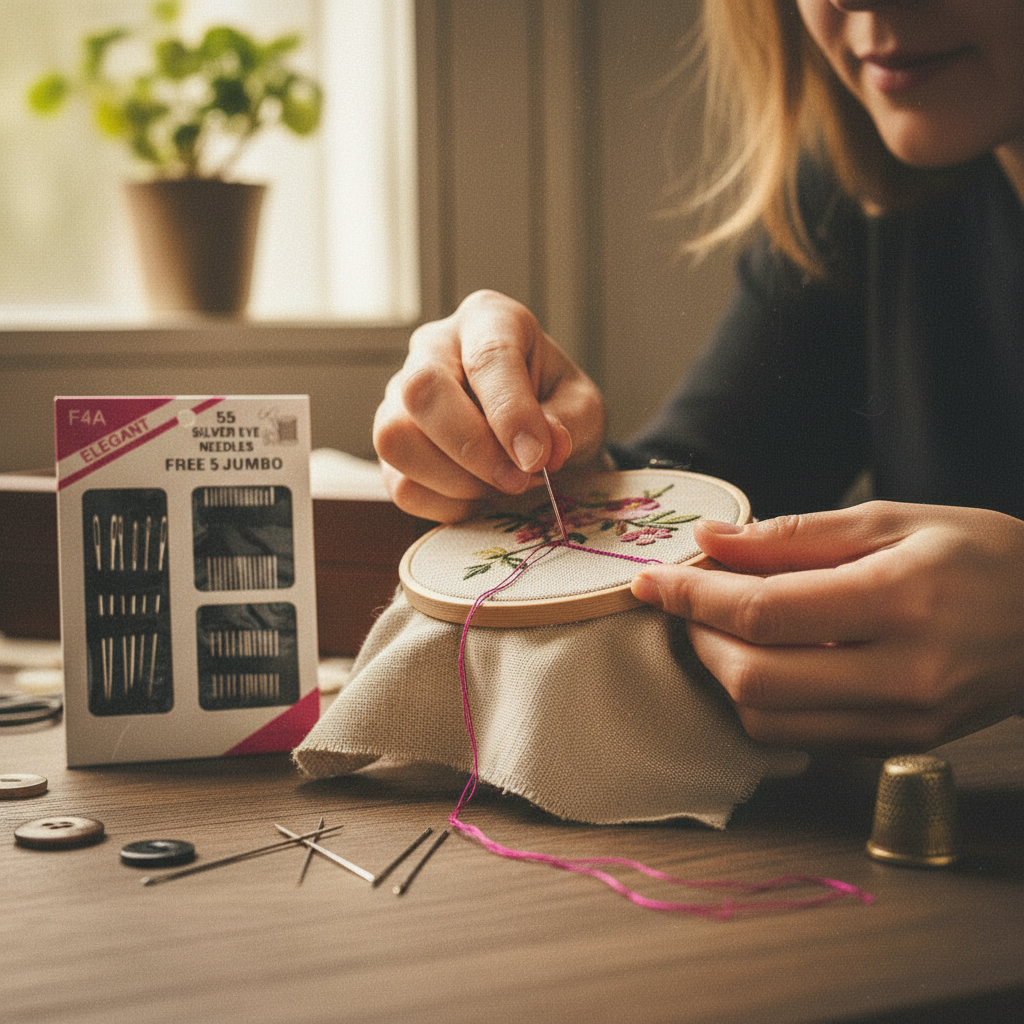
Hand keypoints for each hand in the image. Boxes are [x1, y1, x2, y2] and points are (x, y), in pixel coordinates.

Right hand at [374, 290, 605, 520]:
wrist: (534, 436)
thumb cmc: (556, 408)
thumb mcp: (582, 408)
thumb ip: (568, 423)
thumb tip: (541, 450)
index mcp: (488, 320)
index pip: (487, 357)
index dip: (511, 413)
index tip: (536, 458)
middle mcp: (432, 348)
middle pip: (421, 390)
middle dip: (472, 448)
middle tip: (517, 479)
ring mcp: (399, 397)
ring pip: (396, 439)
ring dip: (455, 480)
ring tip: (501, 486)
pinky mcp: (390, 447)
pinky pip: (400, 485)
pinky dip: (446, 504)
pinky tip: (479, 496)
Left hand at [631, 501, 1023, 751]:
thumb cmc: (981, 554)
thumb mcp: (891, 520)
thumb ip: (792, 535)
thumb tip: (709, 541)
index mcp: (899, 599)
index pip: (761, 611)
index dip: (691, 596)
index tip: (649, 579)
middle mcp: (900, 674)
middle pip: (752, 678)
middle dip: (699, 638)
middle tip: (687, 601)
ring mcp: (903, 722)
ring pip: (767, 720)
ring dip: (723, 674)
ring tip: (722, 628)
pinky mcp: (901, 746)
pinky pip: (801, 737)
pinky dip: (763, 701)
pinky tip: (767, 659)